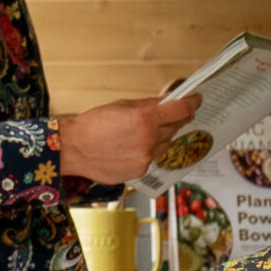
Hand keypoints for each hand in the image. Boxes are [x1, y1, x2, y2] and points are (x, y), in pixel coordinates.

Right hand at [58, 91, 202, 183]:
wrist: (74, 149)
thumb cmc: (93, 124)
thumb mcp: (122, 105)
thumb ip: (148, 105)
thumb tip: (168, 101)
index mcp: (146, 118)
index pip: (181, 109)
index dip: (192, 103)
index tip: (196, 99)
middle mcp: (150, 140)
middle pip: (175, 127)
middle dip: (175, 119)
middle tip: (171, 114)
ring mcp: (146, 158)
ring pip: (165, 144)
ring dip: (161, 136)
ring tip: (142, 132)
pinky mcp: (140, 171)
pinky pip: (152, 157)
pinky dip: (147, 151)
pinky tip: (132, 147)